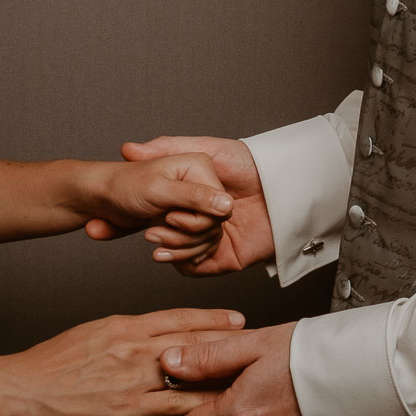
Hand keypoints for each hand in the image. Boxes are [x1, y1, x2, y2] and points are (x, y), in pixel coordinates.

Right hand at [0, 308, 245, 415]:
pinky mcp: (129, 408)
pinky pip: (174, 404)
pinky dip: (198, 402)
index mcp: (124, 325)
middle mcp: (134, 346)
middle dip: (226, 338)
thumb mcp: (92, 332)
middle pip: (192, 338)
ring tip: (246, 370)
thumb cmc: (51, 363)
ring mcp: (133, 377)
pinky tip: (217, 404)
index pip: (177, 317)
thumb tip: (146, 334)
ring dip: (219, 369)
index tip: (234, 317)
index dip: (211, 317)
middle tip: (254, 337)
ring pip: (189, 369)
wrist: (23, 389)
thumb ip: (124, 333)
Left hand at [78, 153, 234, 266]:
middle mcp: (201, 183)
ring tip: (149, 236)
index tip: (168, 218)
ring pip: (205, 238)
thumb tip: (226, 206)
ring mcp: (193, 203)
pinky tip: (159, 252)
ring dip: (178, 246)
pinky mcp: (184, 219)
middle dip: (183, 236)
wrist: (98, 196)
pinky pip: (195, 244)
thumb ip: (194, 197)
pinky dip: (177, 252)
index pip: (220, 208)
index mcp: (200, 166)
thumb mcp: (158, 190)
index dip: (195, 221)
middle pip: (214, 225)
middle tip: (152, 232)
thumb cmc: (123, 186)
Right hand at [97, 136, 274, 274]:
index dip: (151, 215)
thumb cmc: (251, 163)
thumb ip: (168, 146)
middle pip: (171, 235)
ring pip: (182, 253)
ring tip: (164, 239)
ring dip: (172, 248)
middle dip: (160, 234)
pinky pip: (200, 269)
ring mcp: (215, 240)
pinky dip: (188, 264)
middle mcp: (203, 220)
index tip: (145, 214)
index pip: (165, 212)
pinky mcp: (228, 258)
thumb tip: (129, 149)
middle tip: (152, 230)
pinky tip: (183, 253)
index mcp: (195, 199)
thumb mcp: (207, 148)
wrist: (286, 185)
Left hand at [167, 322, 334, 415]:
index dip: (200, 410)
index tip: (215, 396)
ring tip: (289, 399)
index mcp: (238, 412)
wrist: (369, 375)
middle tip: (266, 385)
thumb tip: (171, 363)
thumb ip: (208, 357)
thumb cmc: (318, 353)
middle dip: (240, 413)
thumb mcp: (256, 342)